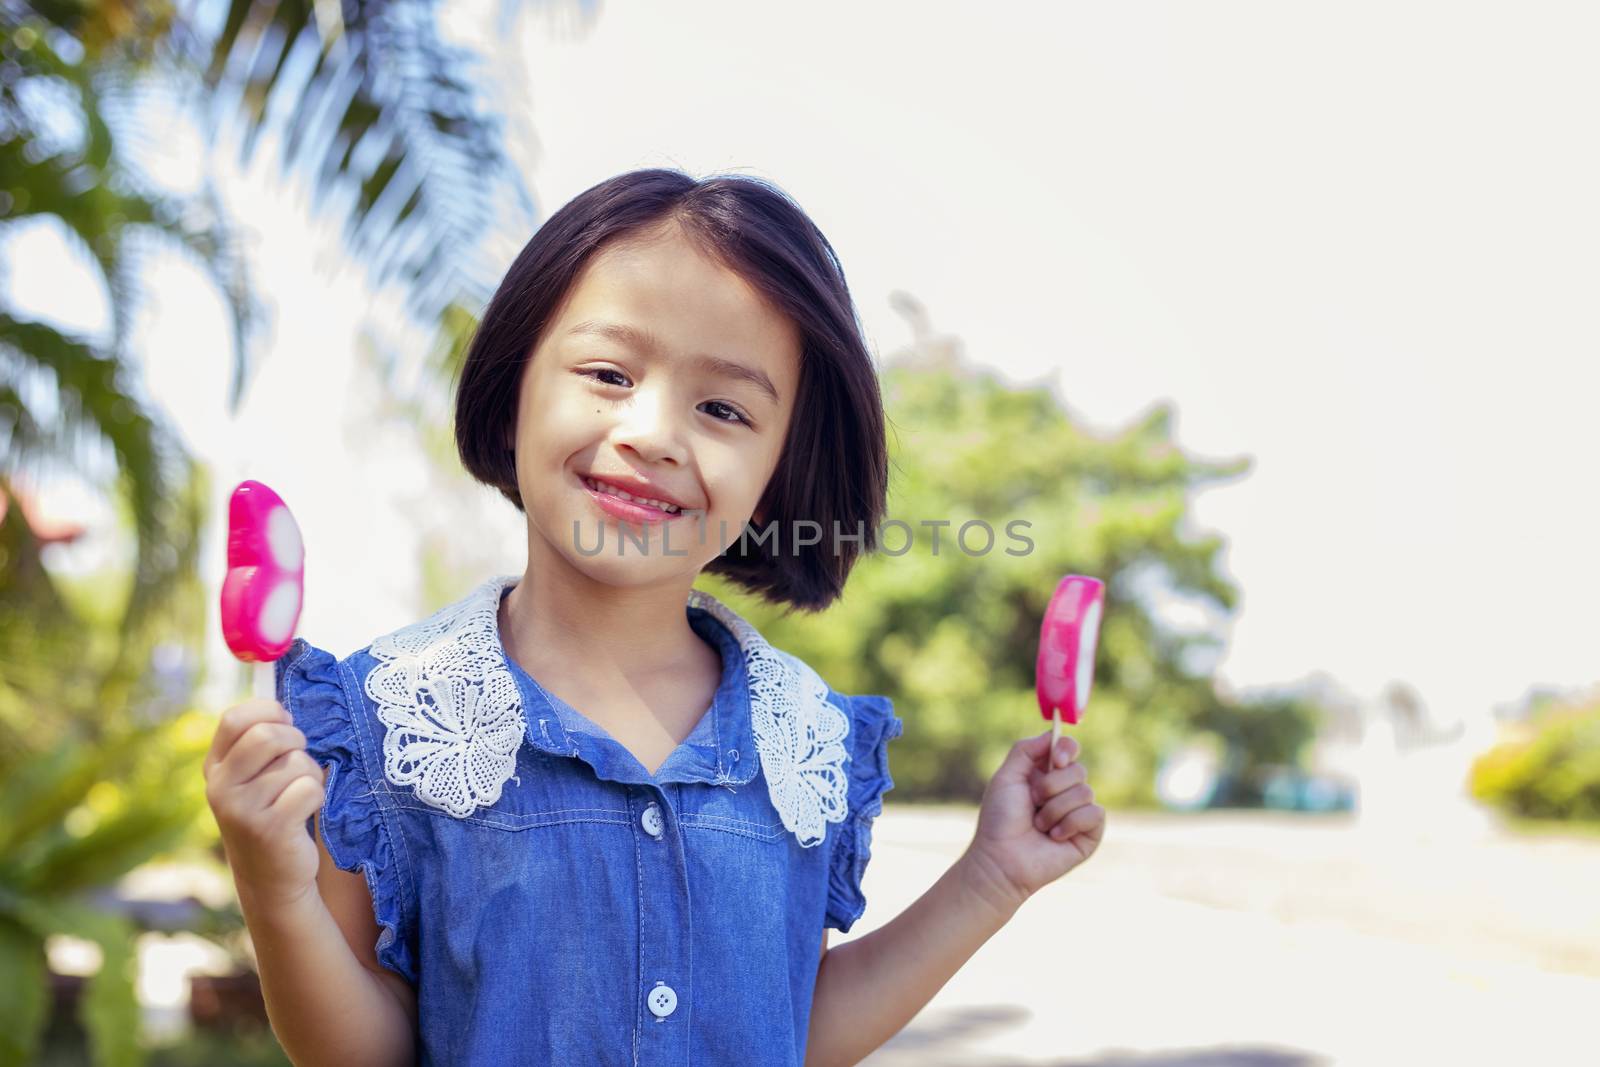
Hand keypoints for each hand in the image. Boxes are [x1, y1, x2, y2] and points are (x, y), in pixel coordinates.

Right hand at [203, 699, 326, 911]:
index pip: (235, 718)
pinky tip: (303, 814)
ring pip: (296, 763)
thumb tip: (284, 703)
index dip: (269, 712)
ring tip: (298, 797)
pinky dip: (317, 796)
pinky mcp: (269, 828)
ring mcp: (241, 809)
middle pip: (267, 735)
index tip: (285, 723)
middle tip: (298, 761)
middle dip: (295, 741)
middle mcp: (220, 787)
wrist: (272, 877)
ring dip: (310, 775)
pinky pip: (310, 788)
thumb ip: (261, 743)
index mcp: (215, 767)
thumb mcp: (254, 777)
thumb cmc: (273, 813)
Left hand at [961, 730, 1105, 914]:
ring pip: (1085, 792)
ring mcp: (1079, 812)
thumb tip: (1054, 732)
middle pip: (1079, 769)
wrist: (1002, 858)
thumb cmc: (1000, 820)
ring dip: (1055, 809)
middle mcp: (1065, 791)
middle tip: (1033, 802)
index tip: (1056, 760)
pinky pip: (1095, 814)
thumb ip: (1026, 749)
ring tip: (1039, 825)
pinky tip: (1054, 837)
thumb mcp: (1007, 776)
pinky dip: (1070, 823)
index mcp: (1046, 774)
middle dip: (1052, 786)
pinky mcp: (1090, 834)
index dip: (1067, 749)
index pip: (1069, 749)